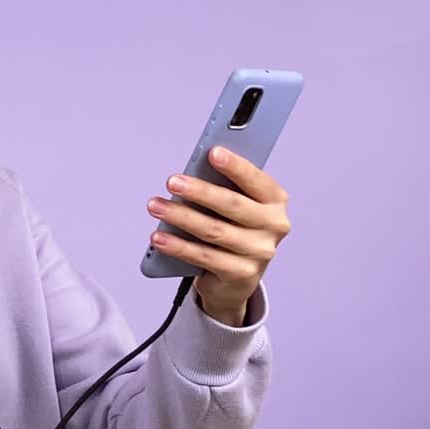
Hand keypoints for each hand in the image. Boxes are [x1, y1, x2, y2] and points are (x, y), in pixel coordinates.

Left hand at [146, 146, 291, 326]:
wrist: (237, 276)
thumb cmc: (233, 226)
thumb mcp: (233, 204)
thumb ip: (223, 187)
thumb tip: (193, 172)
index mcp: (274, 200)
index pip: (256, 180)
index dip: (235, 166)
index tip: (213, 152)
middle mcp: (274, 226)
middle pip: (232, 205)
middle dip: (199, 192)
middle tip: (172, 181)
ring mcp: (260, 253)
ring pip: (214, 231)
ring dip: (181, 217)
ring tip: (155, 206)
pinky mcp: (241, 274)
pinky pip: (204, 257)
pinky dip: (178, 246)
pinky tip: (159, 237)